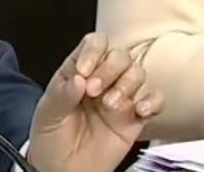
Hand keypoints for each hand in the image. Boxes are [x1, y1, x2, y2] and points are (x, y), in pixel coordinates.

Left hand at [26, 33, 163, 171]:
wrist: (62, 170)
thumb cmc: (51, 138)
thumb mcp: (47, 115)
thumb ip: (61, 96)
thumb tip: (79, 79)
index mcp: (78, 71)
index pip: (94, 44)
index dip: (93, 52)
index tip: (83, 72)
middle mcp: (102, 79)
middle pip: (120, 55)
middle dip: (109, 69)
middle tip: (93, 91)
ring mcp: (120, 97)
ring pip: (138, 73)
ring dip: (127, 84)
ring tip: (110, 105)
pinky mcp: (135, 118)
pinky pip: (155, 100)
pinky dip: (152, 101)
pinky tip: (139, 110)